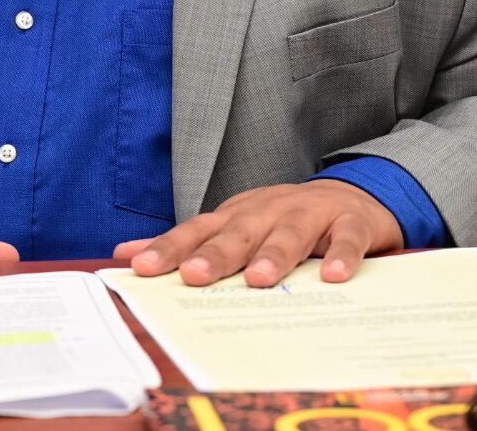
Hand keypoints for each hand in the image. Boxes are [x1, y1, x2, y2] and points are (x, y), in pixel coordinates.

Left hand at [112, 181, 402, 287]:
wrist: (352, 198)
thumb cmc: (283, 222)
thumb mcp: (233, 229)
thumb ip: (184, 244)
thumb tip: (124, 255)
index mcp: (236, 216)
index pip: (196, 232)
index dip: (169, 249)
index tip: (140, 268)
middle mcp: (268, 210)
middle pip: (238, 232)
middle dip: (215, 254)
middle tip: (195, 276)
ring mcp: (310, 213)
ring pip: (288, 233)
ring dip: (273, 255)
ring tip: (259, 279)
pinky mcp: (350, 222)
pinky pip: (346, 239)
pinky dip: (340, 255)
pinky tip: (333, 276)